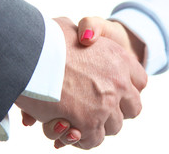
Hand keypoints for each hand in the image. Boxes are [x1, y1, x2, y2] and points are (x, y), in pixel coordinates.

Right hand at [15, 17, 146, 148]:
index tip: (115, 93)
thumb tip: (87, 38)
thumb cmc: (48, 37)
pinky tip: (66, 128)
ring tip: (77, 121)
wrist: (28, 49)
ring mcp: (106, 103)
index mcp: (120, 58)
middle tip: (96, 110)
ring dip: (97, 126)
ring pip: (114, 127)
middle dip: (116, 111)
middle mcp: (119, 82)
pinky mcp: (88, 122)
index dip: (127, 90)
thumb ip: (88, 33)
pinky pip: (92, 140)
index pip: (139, 82)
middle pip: (132, 108)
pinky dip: (81, 139)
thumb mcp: (74, 28)